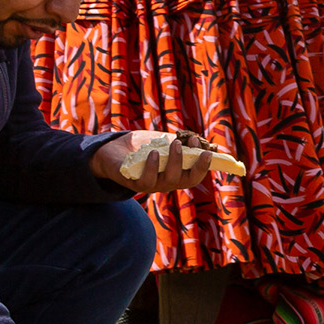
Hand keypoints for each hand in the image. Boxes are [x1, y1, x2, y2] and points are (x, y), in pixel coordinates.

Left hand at [91, 130, 215, 194]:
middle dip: (195, 165)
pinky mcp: (135, 183)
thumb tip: (198, 139)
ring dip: (175, 161)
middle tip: (196, 147)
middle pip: (186, 180)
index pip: (195, 176)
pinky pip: (147, 180)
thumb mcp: (163, 142)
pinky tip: (154, 153)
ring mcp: (152, 184)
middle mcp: (167, 182)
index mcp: (176, 174)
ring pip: (169, 180)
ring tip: (175, 144)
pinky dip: (152, 166)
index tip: (208, 150)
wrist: (115, 149)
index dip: (204, 166)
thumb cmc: (142, 146)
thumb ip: (179, 142)